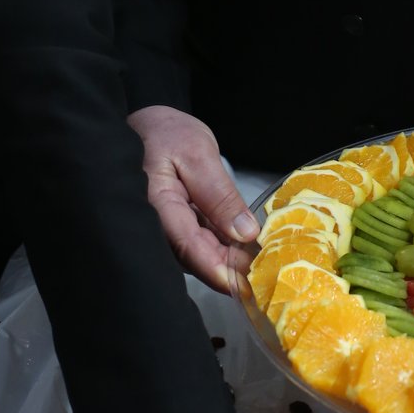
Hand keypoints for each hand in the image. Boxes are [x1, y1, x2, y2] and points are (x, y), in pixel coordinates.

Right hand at [129, 104, 260, 289]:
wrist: (145, 128)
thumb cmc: (166, 134)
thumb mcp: (198, 154)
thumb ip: (219, 195)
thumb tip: (246, 233)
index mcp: (156, 206)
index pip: (189, 248)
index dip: (220, 270)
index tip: (248, 285)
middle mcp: (156, 226)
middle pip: (195, 258)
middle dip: (230, 269)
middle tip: (267, 270)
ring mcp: (165, 229)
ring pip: (198, 254)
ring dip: (228, 259)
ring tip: (262, 258)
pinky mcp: (174, 227)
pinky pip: (198, 243)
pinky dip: (221, 245)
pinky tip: (245, 246)